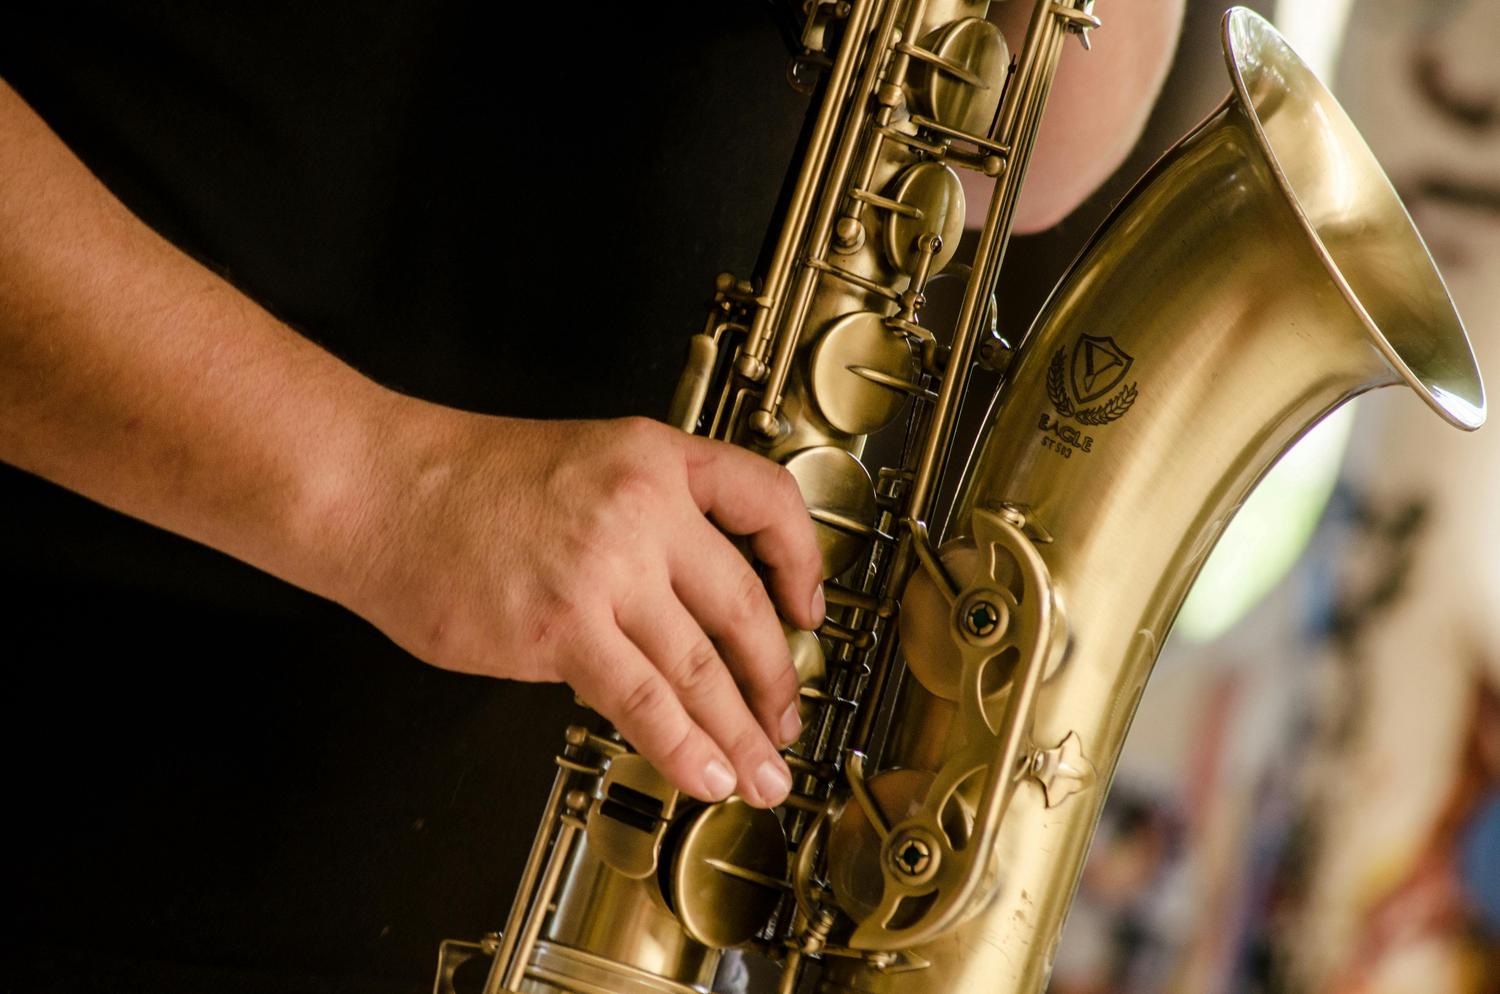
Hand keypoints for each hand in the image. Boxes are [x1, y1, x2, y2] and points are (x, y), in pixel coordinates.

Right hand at [342, 410, 825, 807]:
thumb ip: (642, 527)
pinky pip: (643, 698)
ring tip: (760, 773)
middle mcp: (643, 508)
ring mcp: (605, 568)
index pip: (766, 500)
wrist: (375, 488)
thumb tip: (679, 612)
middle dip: (776, 677)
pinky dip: (682, 745)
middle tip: (786, 721)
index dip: (803, 562)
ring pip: (702, 664)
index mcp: (653, 458)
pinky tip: (703, 773)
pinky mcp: (561, 626)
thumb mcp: (579, 464)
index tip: (807, 608)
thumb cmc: (458, 482)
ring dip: (739, 730)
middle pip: (743, 604)